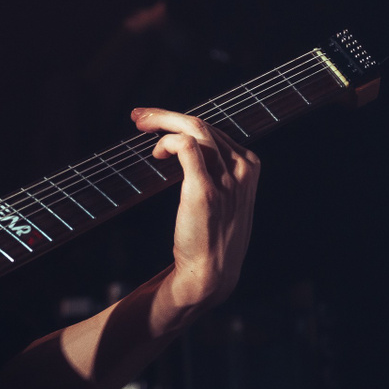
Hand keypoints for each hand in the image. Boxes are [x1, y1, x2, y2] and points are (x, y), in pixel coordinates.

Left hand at [130, 107, 260, 322]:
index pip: (213, 129)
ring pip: (195, 129)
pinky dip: (167, 141)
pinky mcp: (205, 191)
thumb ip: (218, 172)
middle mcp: (242, 169)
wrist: (210, 273)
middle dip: (166, 115)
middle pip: (203, 124)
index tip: (155, 122)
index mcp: (249, 166)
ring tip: (140, 125)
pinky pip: (185, 146)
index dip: (181, 121)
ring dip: (162, 121)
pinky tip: (157, 155)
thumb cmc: (212, 236)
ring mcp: (227, 180)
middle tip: (139, 117)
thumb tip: (189, 147)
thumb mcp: (227, 198)